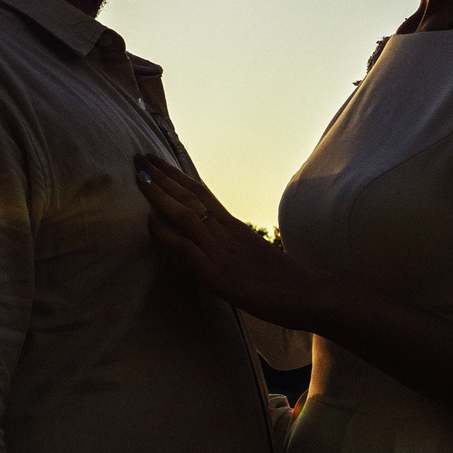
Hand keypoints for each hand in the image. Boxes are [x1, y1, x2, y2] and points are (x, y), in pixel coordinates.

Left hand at [135, 156, 321, 328]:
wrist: (313, 296)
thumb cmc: (289, 284)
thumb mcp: (255, 258)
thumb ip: (234, 248)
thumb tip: (214, 246)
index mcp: (235, 227)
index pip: (201, 194)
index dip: (176, 176)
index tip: (157, 161)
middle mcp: (227, 234)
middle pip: (190, 197)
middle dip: (162, 176)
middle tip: (140, 156)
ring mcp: (222, 253)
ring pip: (185, 216)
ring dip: (159, 195)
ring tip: (139, 176)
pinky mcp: (219, 276)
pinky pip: (187, 249)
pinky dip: (167, 233)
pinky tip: (149, 220)